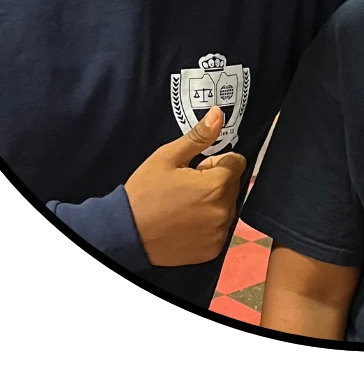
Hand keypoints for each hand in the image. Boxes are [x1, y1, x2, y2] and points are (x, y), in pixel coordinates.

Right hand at [124, 106, 247, 267]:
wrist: (126, 233)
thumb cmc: (145, 192)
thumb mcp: (168, 157)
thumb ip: (199, 136)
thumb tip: (218, 114)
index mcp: (216, 185)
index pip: (237, 162)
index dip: (216, 162)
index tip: (196, 168)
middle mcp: (223, 211)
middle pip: (233, 185)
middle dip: (216, 181)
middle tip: (187, 187)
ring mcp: (219, 233)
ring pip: (227, 206)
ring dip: (214, 203)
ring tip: (185, 205)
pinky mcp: (212, 250)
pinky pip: (219, 229)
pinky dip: (208, 224)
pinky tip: (187, 222)